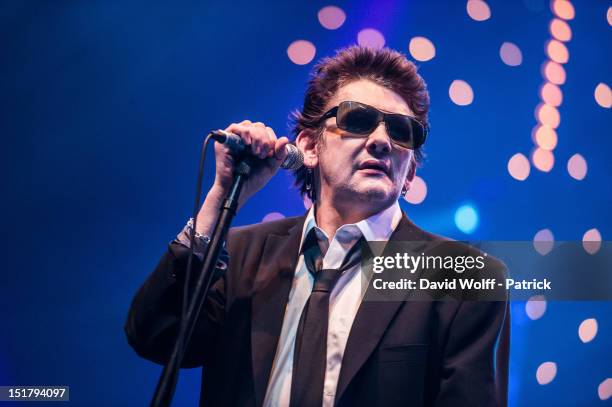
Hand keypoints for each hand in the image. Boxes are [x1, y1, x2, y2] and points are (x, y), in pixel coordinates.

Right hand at [195, 120, 289, 234]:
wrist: (238, 190)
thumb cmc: (252, 180)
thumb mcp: (271, 166)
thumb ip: (279, 154)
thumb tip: (284, 139)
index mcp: (256, 144)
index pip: (267, 131)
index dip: (271, 139)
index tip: (269, 155)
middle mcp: (245, 139)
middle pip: (259, 126)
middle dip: (265, 139)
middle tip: (262, 155)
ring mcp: (235, 139)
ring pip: (249, 125)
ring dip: (257, 137)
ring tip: (255, 152)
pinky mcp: (224, 141)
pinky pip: (235, 127)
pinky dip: (244, 132)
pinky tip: (248, 143)